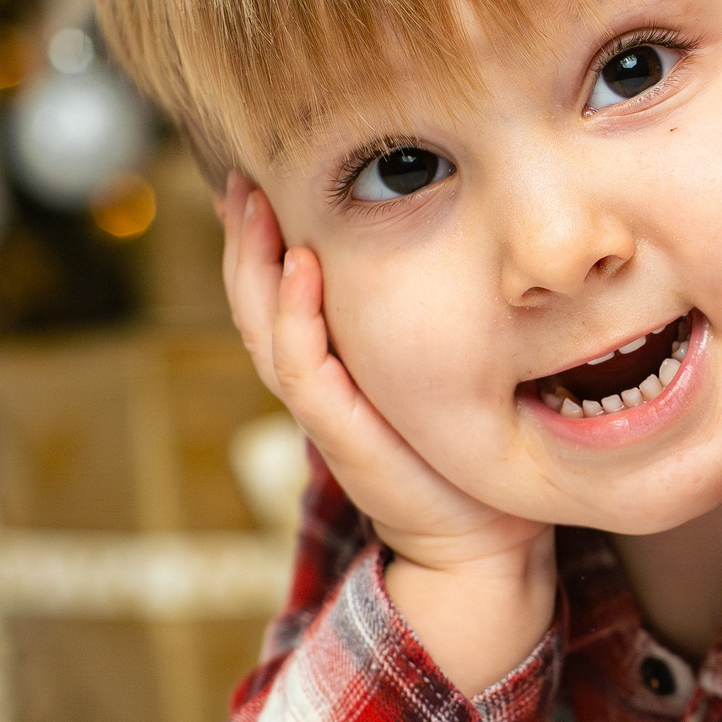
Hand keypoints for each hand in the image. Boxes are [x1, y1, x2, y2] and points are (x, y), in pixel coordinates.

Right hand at [219, 176, 553, 690]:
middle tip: (239, 177)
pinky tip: (302, 267)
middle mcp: (317, 389)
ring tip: (254, 204)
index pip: (275, 297)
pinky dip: (297, 319)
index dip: (258, 243)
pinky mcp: (346, 439)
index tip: (256, 181)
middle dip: (243, 240)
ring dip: (255, 265)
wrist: (482, 544)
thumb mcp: (436, 373)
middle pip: (255, 305)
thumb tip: (443, 249)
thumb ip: (419, 325)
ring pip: (266, 331)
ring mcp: (326, 414)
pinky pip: (307, 372)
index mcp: (331, 372)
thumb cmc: (464, 455)